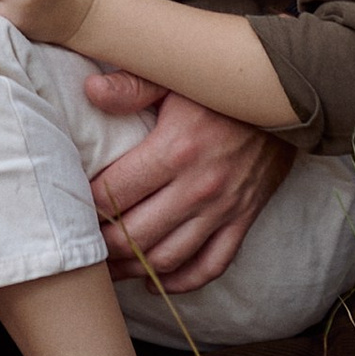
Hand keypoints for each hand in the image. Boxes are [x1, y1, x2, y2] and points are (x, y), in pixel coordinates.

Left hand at [84, 70, 293, 296]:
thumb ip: (132, 85)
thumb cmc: (222, 83)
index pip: (115, 193)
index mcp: (175, 150)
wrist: (286, 97)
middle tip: (81, 244)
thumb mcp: (176, 73)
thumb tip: (89, 92)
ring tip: (107, 267)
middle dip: (102, 245)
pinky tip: (156, 281)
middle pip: (135, 235)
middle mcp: (198, 188)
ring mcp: (223, 209)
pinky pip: (211, 265)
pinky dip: (182, 281)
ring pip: (168, 258)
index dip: (84, 204)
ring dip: (133, 269)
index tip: (68, 206)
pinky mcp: (243, 220)